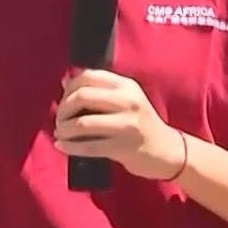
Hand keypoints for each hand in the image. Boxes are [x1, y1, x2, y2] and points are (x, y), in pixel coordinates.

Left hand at [54, 69, 187, 180]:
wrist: (167, 151)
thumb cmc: (141, 124)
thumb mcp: (126, 101)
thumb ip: (99, 90)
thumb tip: (65, 81)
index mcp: (127, 86)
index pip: (89, 76)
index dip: (69, 87)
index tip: (64, 100)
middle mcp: (128, 101)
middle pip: (82, 96)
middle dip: (63, 109)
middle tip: (59, 120)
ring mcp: (127, 125)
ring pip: (82, 123)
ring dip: (64, 129)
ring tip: (60, 133)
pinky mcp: (123, 147)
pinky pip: (89, 146)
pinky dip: (70, 146)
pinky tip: (61, 146)